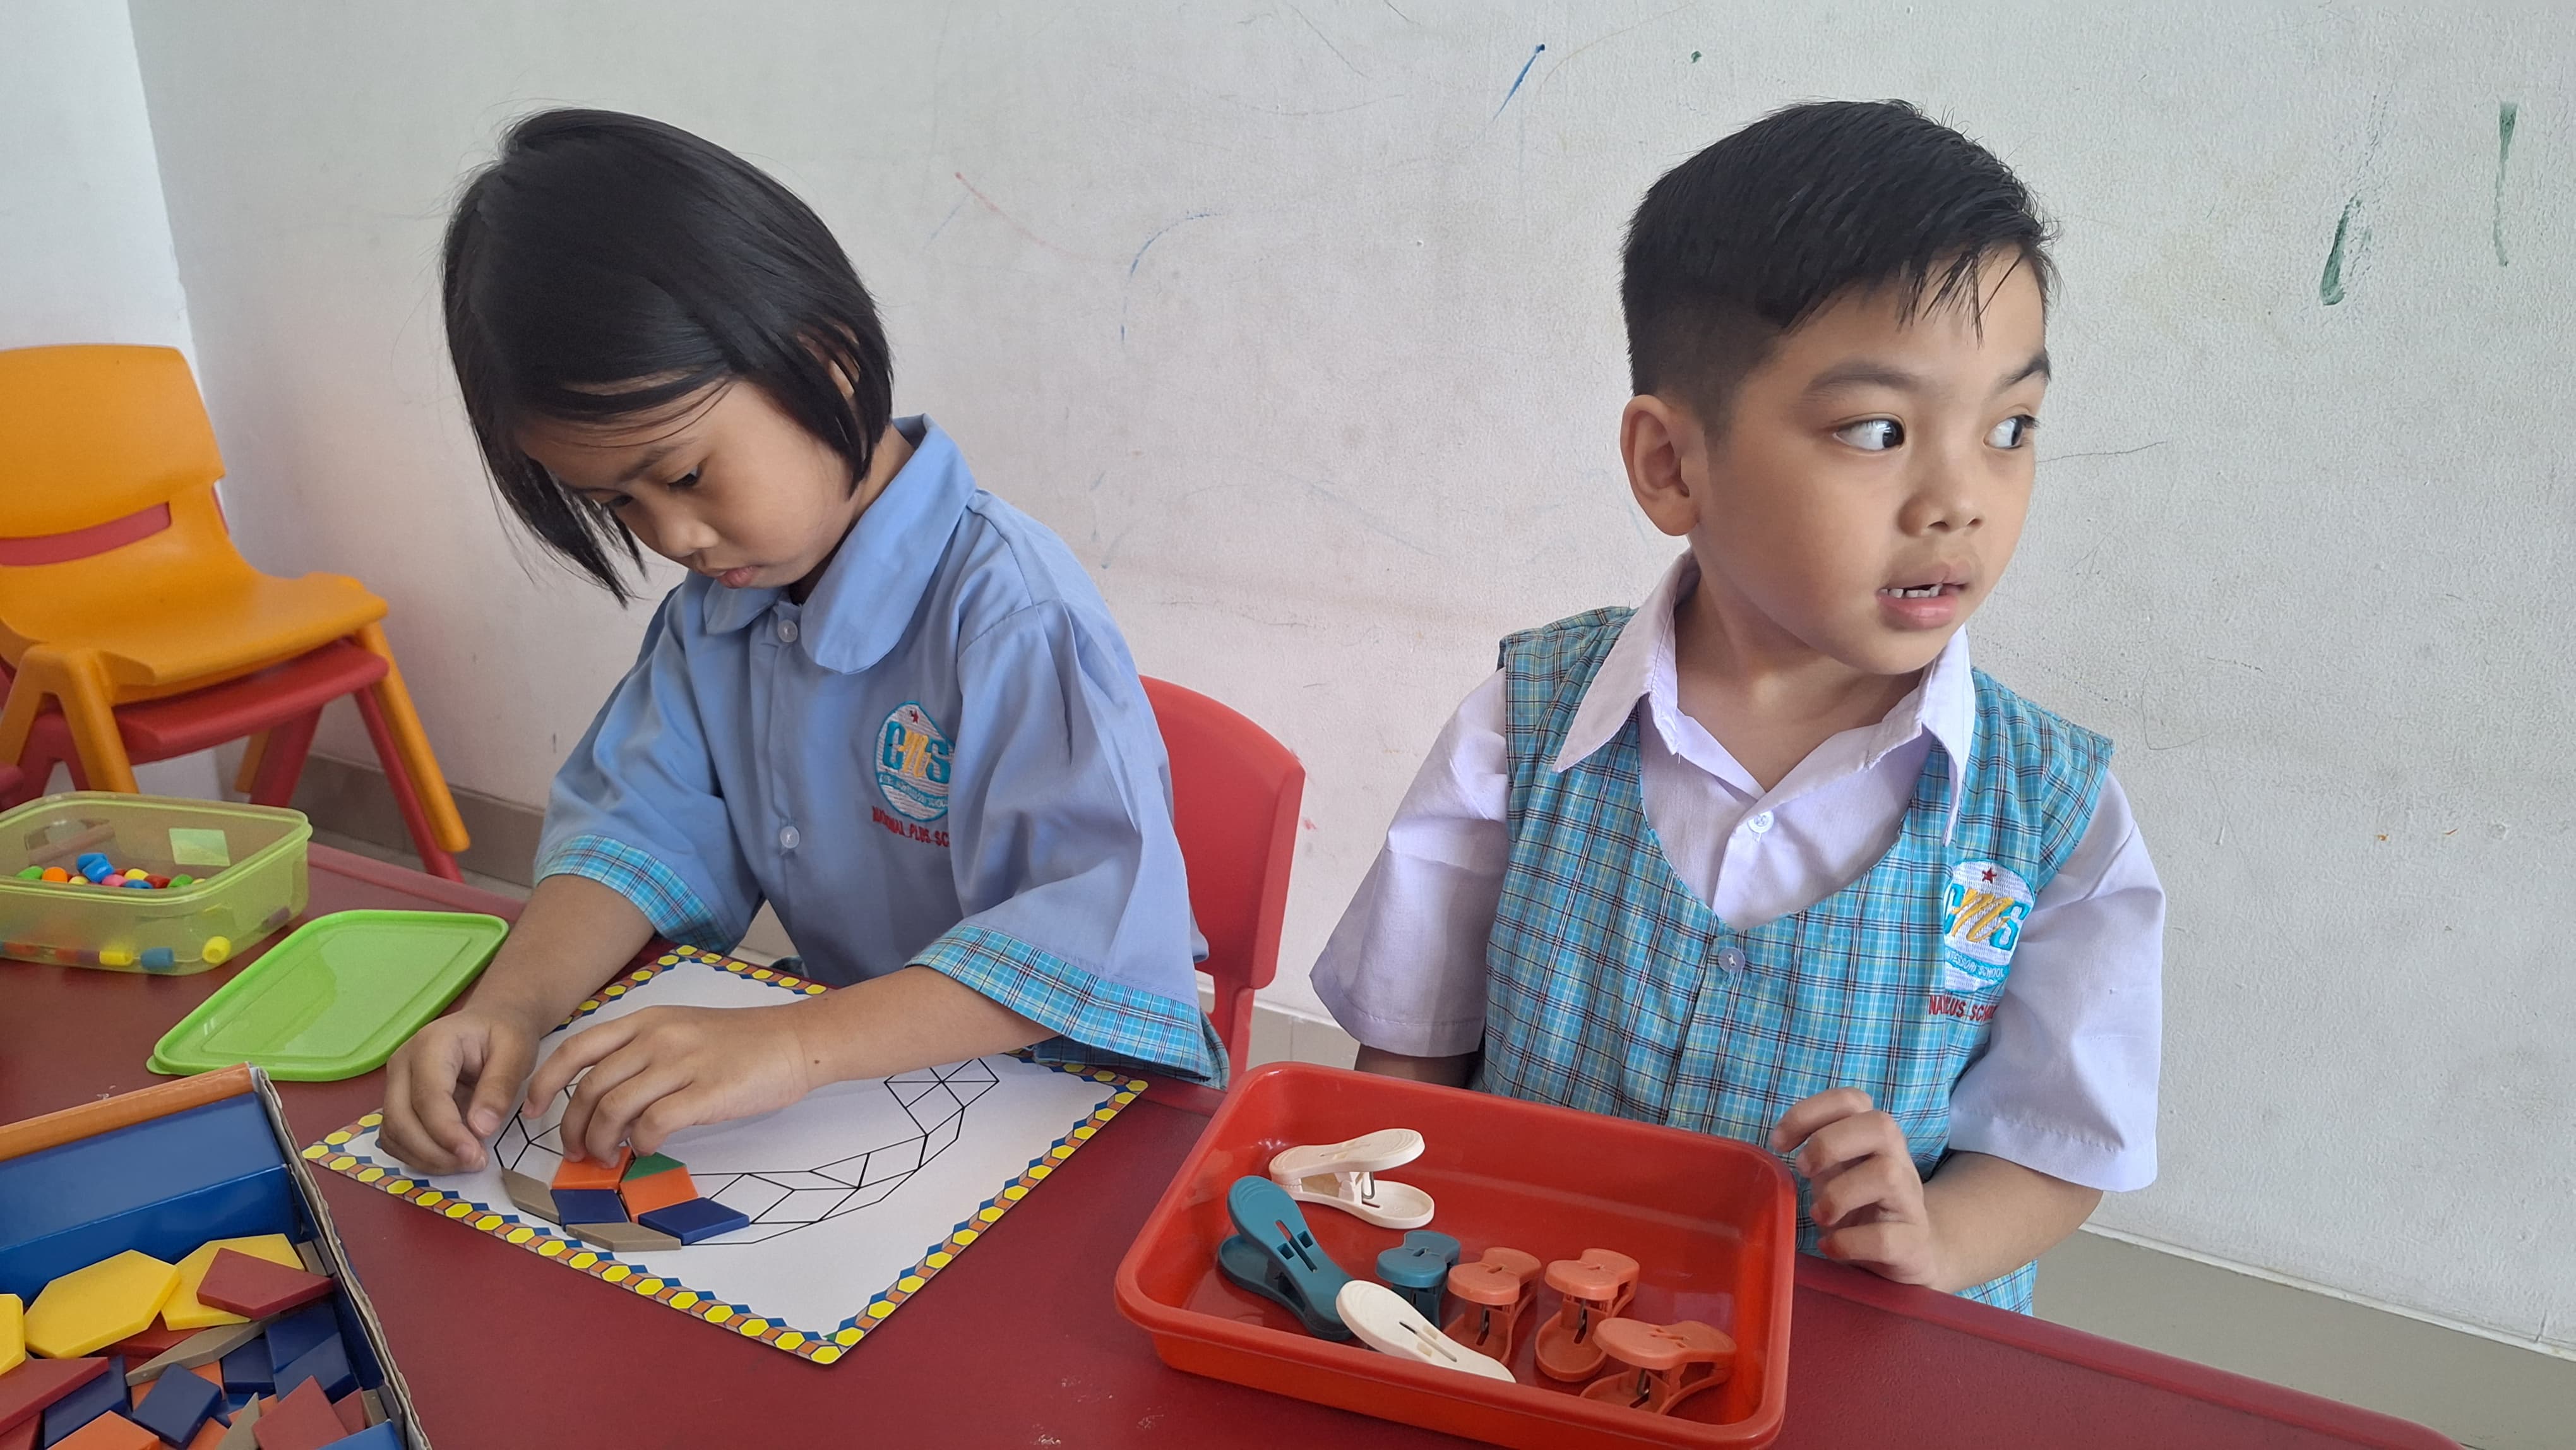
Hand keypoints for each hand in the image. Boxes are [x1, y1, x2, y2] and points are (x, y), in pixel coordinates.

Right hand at [379, 1005, 545, 1174]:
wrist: (491, 1021)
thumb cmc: (504, 1032)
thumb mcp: (516, 1051)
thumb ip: (499, 1086)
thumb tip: (480, 1129)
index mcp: (431, 1044)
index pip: (428, 1097)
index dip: (448, 1133)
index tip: (475, 1156)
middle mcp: (402, 1062)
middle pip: (400, 1119)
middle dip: (435, 1151)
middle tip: (475, 1164)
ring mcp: (394, 1082)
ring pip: (393, 1133)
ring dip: (425, 1157)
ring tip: (466, 1163)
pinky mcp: (396, 1100)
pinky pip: (395, 1137)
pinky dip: (417, 1154)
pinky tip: (449, 1158)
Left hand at [524, 1003, 818, 1162]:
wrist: (795, 1041)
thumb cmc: (740, 1042)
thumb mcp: (681, 1032)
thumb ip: (642, 1056)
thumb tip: (606, 1103)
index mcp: (646, 1021)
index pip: (577, 1049)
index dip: (546, 1083)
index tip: (534, 1111)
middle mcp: (657, 1037)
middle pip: (590, 1087)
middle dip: (572, 1127)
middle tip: (577, 1152)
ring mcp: (682, 1063)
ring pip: (615, 1109)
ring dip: (602, 1142)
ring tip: (609, 1157)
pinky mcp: (707, 1092)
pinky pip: (655, 1124)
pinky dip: (642, 1144)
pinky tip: (648, 1149)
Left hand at [1770, 1088, 1943, 1287]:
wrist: (1908, 1251)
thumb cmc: (1860, 1204)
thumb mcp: (1836, 1170)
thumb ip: (1816, 1152)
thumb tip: (1778, 1144)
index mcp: (1874, 1137)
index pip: (1851, 1100)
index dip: (1809, 1112)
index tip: (1779, 1142)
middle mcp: (1899, 1160)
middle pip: (1880, 1125)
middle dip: (1828, 1144)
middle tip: (1802, 1170)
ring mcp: (1910, 1199)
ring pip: (1887, 1175)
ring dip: (1838, 1195)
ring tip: (1819, 1214)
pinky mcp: (1912, 1241)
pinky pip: (1884, 1237)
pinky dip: (1848, 1242)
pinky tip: (1830, 1246)